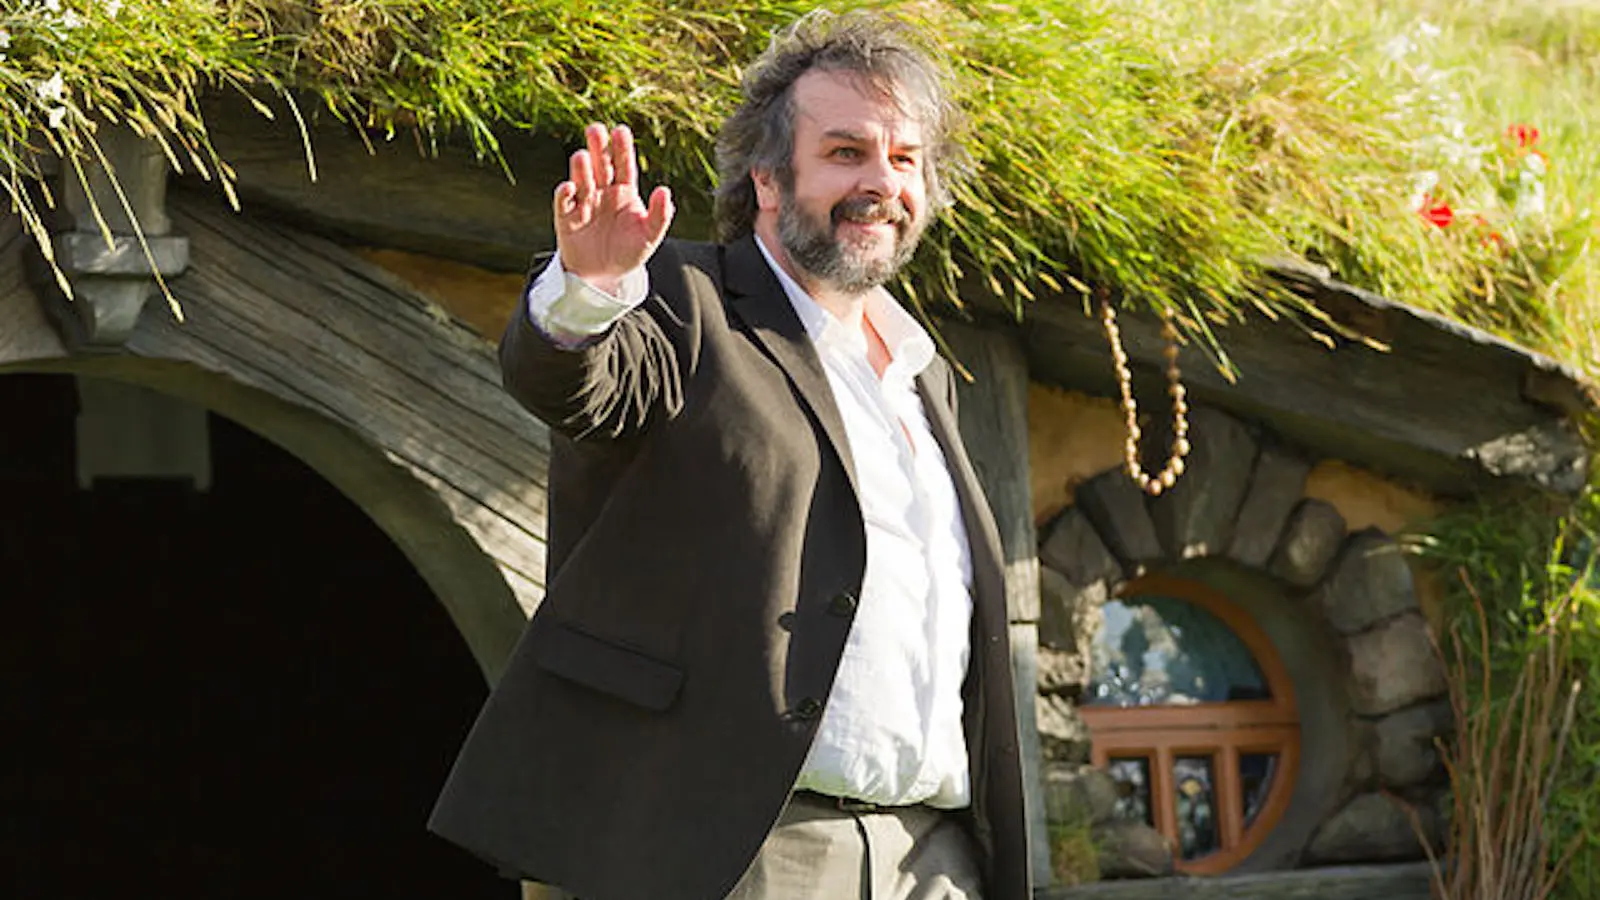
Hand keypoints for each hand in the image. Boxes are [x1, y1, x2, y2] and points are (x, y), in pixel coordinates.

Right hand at [554, 123, 674, 295]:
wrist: (604, 276)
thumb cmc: (629, 252)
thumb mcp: (650, 237)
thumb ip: (660, 215)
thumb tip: (665, 190)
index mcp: (624, 191)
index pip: (624, 165)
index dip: (622, 148)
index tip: (620, 130)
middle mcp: (603, 192)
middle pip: (600, 165)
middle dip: (598, 148)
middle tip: (595, 129)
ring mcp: (584, 203)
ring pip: (582, 179)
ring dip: (581, 168)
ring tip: (583, 156)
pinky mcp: (566, 218)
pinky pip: (564, 203)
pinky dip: (565, 194)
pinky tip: (570, 187)